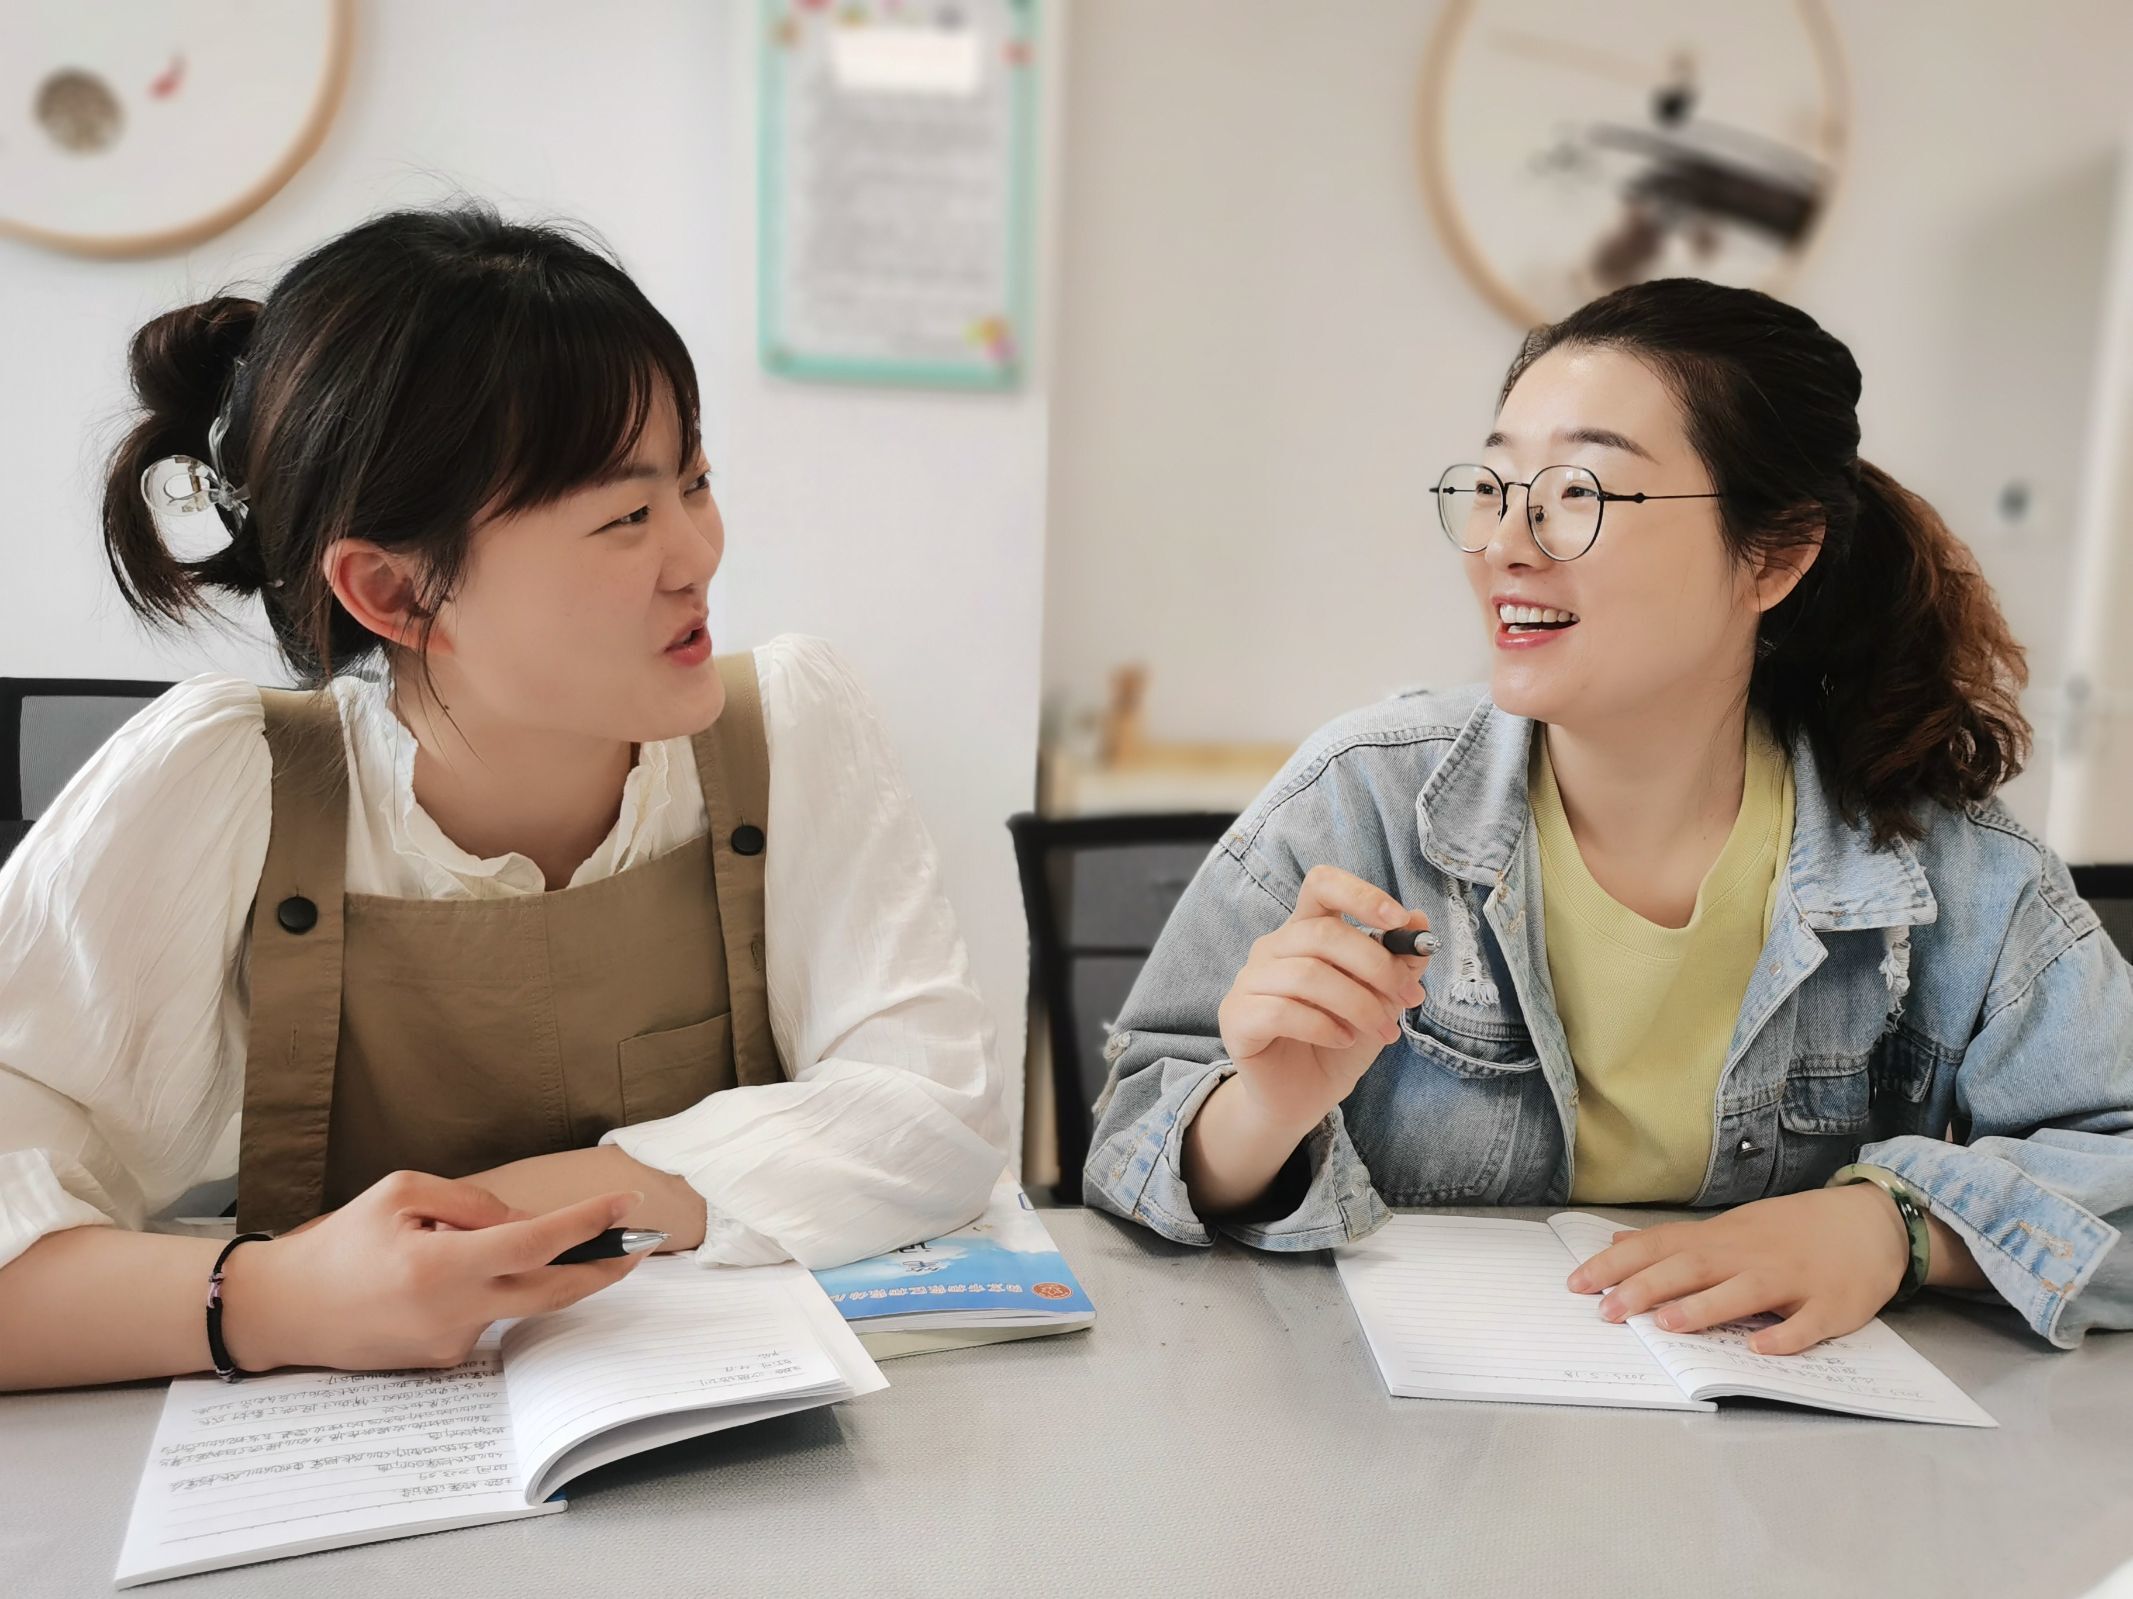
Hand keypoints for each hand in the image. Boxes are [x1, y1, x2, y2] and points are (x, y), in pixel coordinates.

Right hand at [220, 1170, 649, 1372]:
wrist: (285, 1311)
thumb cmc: (340, 1244)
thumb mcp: (401, 1194)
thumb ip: (472, 1203)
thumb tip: (528, 1221)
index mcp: (441, 1265)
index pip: (535, 1244)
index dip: (585, 1224)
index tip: (624, 1204)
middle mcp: (454, 1312)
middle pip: (555, 1292)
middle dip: (606, 1268)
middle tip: (640, 1243)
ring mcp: (452, 1343)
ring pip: (519, 1300)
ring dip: (535, 1271)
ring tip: (512, 1240)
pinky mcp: (445, 1361)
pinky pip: (487, 1315)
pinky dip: (487, 1288)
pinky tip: (443, 1276)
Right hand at [1216, 865, 1431, 1136]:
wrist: (1303, 1098)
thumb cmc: (1340, 1041)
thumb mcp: (1382, 1001)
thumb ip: (1399, 962)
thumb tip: (1419, 919)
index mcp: (1305, 931)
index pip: (1322, 885)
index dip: (1360, 894)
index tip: (1398, 920)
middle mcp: (1273, 947)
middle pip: (1323, 934)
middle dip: (1377, 967)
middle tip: (1408, 999)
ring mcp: (1249, 981)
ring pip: (1308, 975)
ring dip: (1359, 1004)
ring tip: (1384, 1031)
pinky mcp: (1236, 1017)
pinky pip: (1283, 1011)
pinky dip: (1325, 1026)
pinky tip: (1344, 1041)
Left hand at [1565, 1186, 1909, 1354]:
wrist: (1870, 1223)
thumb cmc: (1791, 1231)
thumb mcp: (1730, 1228)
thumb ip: (1676, 1241)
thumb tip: (1619, 1242)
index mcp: (1723, 1239)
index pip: (1661, 1246)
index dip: (1618, 1264)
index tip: (1577, 1283)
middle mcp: (1751, 1256)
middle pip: (1693, 1268)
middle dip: (1647, 1287)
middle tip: (1607, 1310)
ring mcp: (1792, 1280)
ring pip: (1744, 1292)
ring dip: (1705, 1308)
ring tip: (1667, 1324)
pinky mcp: (1830, 1306)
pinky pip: (1806, 1325)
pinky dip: (1784, 1337)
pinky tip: (1760, 1349)